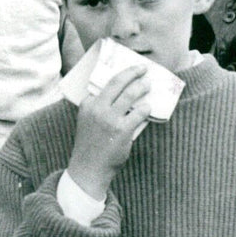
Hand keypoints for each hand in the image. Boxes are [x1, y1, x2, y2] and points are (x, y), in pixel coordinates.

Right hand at [67, 64, 150, 199]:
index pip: (104, 84)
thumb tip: (124, 96)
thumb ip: (99, 109)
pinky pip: (139, 112)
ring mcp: (110, 118)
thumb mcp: (88, 122)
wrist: (88, 168)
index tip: (127, 70)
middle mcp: (97, 108)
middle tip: (143, 68)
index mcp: (87, 105)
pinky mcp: (122, 129)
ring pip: (131, 93)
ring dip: (142, 86)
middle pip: (118, 82)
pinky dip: (146, 108)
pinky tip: (148, 107)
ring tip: (148, 84)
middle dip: (133, 72)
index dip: (119, 75)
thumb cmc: (90, 145)